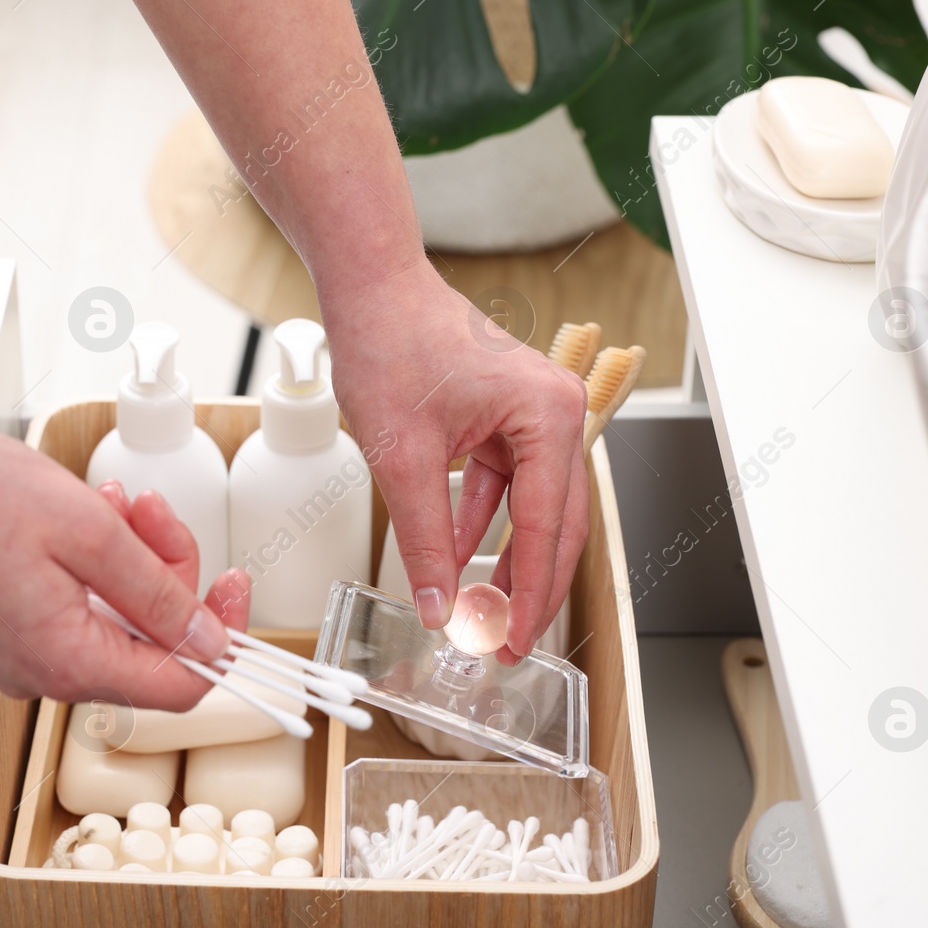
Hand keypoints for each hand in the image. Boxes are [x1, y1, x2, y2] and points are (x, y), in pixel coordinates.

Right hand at [0, 423, 249, 707]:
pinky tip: (83, 514)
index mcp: (68, 663)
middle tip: (149, 509)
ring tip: (110, 499)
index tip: (236, 584)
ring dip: (130, 556)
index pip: (181, 686)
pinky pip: (77, 605)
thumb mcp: (89, 532)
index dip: (221, 637)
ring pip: (115, 617)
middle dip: (167, 571)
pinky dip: (93, 562)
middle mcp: (43, 674)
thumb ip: (158, 593)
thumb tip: (211, 641)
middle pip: (150, 643)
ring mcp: (21, 654)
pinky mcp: (6, 628)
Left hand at [324, 264, 588, 662]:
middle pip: (556, 522)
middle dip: (530, 585)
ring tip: (484, 613)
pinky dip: (479, 523)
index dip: (529, 591)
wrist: (371, 285)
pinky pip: (503, 486)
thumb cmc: (391, 343)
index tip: (514, 640)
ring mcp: (534, 415)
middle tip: (510, 642)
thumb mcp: (403, 458)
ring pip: (532, 509)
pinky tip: (455, 561)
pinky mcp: (506, 418)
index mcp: (549, 415)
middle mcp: (556, 412)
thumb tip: (438, 607)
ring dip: (506, 559)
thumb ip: (425, 540)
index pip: (546, 526)